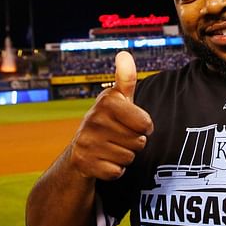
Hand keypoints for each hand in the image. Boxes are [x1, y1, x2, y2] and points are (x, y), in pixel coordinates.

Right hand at [70, 51, 153, 180]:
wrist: (81, 150)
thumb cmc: (108, 121)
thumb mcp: (118, 100)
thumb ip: (126, 79)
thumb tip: (124, 53)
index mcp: (106, 102)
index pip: (145, 123)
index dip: (144, 126)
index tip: (136, 123)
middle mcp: (93, 119)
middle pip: (139, 142)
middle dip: (134, 142)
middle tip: (120, 137)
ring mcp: (87, 141)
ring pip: (129, 157)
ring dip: (125, 156)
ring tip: (112, 147)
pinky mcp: (84, 163)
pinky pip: (117, 171)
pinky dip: (115, 169)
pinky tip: (105, 160)